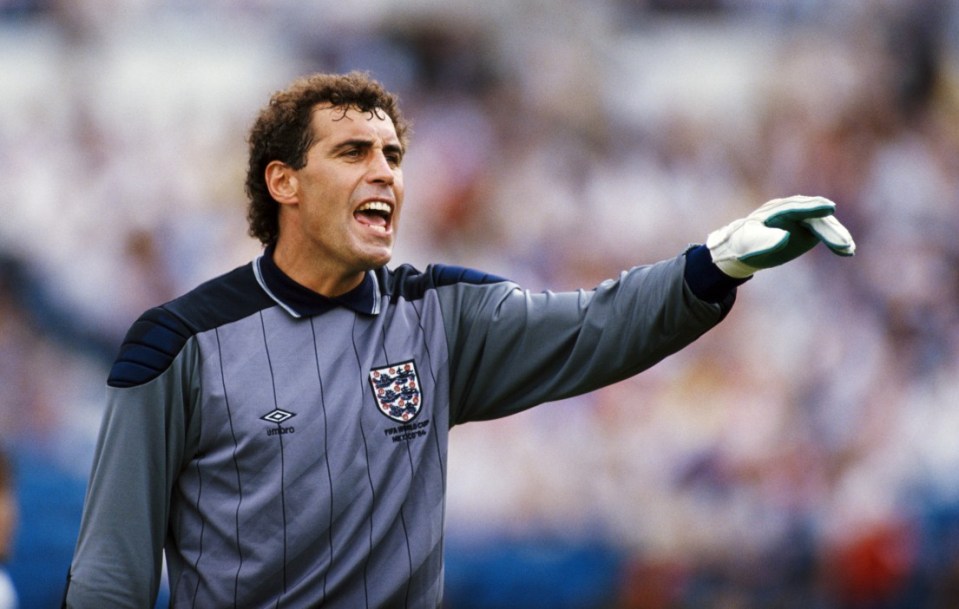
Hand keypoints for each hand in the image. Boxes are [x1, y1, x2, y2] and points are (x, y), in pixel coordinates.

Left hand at [706, 195, 855, 277]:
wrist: (746, 248)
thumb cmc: (745, 243)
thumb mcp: (749, 243)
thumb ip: (764, 239)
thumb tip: (785, 237)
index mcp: (776, 211)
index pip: (796, 208)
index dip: (813, 208)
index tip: (830, 209)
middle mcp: (793, 211)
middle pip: (814, 217)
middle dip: (829, 229)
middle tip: (844, 243)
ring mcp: (803, 219)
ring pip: (823, 225)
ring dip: (837, 235)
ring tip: (848, 249)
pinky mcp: (809, 229)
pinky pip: (825, 233)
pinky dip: (835, 240)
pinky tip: (847, 251)